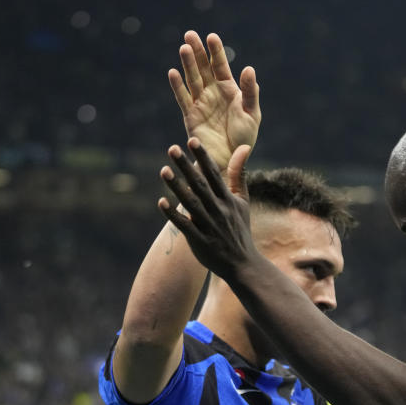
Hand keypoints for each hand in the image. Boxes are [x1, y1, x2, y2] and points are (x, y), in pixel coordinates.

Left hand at [157, 139, 257, 279]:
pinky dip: (173, 215)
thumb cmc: (240, 229)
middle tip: (172, 149)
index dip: (203, 157)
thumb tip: (243, 147)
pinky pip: (185, 226)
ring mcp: (209, 226)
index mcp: (229, 200)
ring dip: (176, 187)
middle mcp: (219, 211)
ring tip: (163, 170)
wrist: (243, 264)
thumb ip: (239, 175)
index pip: (214, 174)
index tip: (192, 140)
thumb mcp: (243, 201)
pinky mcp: (200, 241)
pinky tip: (161, 202)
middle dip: (186, 166)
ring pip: (191, 203)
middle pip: (200, 185)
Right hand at [169, 32, 260, 168]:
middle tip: (190, 34)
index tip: (212, 37)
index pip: (221, 66)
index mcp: (230, 90)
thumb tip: (249, 68)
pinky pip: (183, 98)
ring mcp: (201, 103)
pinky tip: (173, 73)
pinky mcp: (191, 116)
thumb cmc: (245, 138)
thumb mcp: (252, 114)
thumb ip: (250, 92)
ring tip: (183, 48)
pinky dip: (178, 86)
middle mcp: (213, 93)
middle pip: (203, 68)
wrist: (231, 159)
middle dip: (197, 51)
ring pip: (193, 79)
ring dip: (188, 64)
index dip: (216, 52)